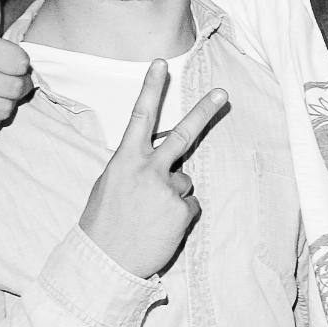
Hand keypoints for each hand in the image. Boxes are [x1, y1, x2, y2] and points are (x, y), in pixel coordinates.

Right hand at [78, 60, 226, 278]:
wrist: (105, 262)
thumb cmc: (104, 224)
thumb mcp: (109, 186)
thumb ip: (133, 168)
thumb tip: (156, 163)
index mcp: (125, 160)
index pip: (140, 116)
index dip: (151, 88)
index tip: (161, 64)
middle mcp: (148, 169)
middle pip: (183, 134)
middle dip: (204, 111)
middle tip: (223, 93)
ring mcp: (168, 189)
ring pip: (184, 182)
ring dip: (173, 196)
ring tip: (150, 216)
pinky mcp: (182, 210)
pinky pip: (189, 206)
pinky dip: (179, 216)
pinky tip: (160, 227)